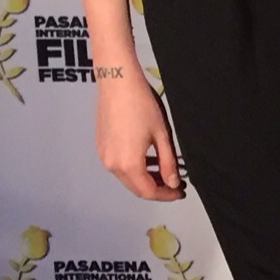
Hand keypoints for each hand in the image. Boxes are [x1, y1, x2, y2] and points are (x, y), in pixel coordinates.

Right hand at [94, 67, 183, 199]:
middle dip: (156, 188)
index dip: (165, 195)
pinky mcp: (100, 147)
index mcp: (128, 164)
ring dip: (145, 178)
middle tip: (174, 183)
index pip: (148, 191)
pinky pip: (118, 165)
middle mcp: (111, 164)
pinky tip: (148, 158)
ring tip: (164, 170)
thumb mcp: (162, 136)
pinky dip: (134, 167)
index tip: (179, 192)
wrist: (118, 84)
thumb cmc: (141, 105)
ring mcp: (103, 156)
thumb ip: (168, 162)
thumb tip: (172, 182)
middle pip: (135, 187)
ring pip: (126, 177)